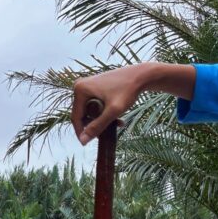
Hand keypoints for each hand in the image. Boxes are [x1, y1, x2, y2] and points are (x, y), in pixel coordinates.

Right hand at [72, 63, 195, 144]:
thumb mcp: (113, 111)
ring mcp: (87, 85)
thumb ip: (97, 126)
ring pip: (89, 110)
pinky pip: (94, 104)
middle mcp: (80, 86)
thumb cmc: (128, 90)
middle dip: (94, 124)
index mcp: (80, 89)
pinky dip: (104, 112)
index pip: (75, 117)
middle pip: (82, 114)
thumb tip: (83, 140)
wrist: (141, 75)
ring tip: (116, 124)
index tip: (86, 143)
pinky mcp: (94, 86)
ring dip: (101, 119)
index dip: (81, 132)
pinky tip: (117, 118)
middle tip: (107, 132)